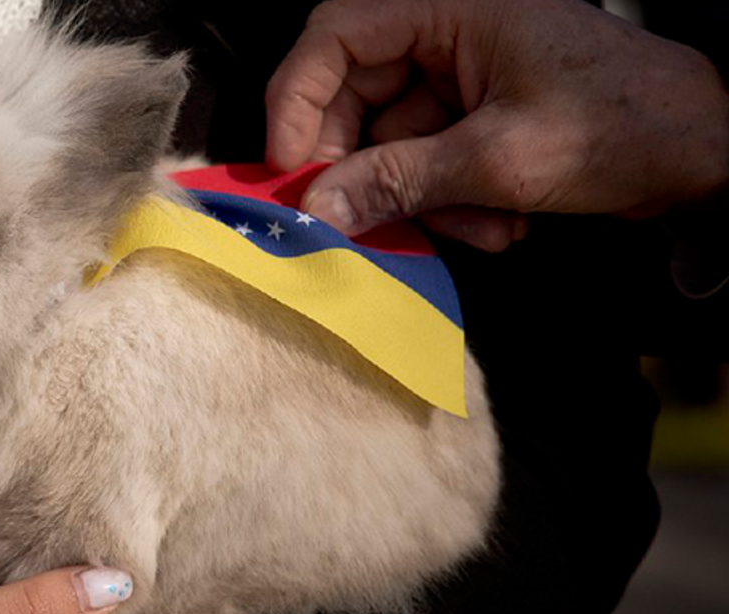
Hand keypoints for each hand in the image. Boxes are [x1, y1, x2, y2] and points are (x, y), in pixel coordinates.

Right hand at [265, 0, 728, 249]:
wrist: (710, 152)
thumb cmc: (623, 125)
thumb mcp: (501, 158)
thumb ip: (400, 182)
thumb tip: (317, 210)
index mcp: (451, 9)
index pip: (337, 36)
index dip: (300, 100)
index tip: (289, 168)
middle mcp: (446, 34)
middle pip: (355, 99)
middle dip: (367, 169)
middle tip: (364, 223)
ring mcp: (460, 78)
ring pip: (390, 143)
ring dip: (421, 199)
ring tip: (479, 228)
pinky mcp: (474, 118)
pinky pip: (426, 163)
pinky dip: (450, 202)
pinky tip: (499, 223)